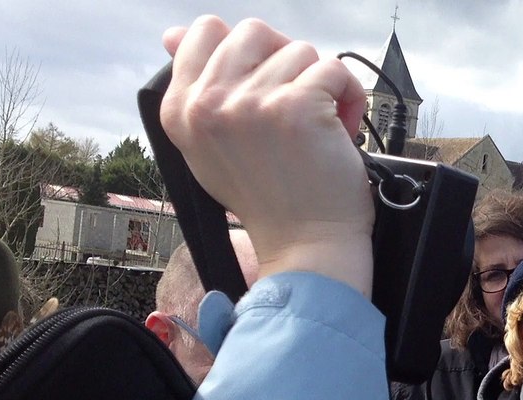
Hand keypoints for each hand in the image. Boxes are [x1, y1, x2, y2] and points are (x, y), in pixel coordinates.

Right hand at [160, 16, 373, 293]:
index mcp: (182, 110)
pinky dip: (348, 96)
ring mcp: (250, 103)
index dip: (248, 52)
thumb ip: (197, 89)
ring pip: (299, 50)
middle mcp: (208, 104)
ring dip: (320, 85)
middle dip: (286, 63)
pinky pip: (334, 69)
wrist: (305, 245)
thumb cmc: (270, 198)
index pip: (204, 32)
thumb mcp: (212, 145)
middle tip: (298, 103)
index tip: (267, 83)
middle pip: (255, 31)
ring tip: (319, 127)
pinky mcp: (295, 106)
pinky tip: (341, 130)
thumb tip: (173, 33)